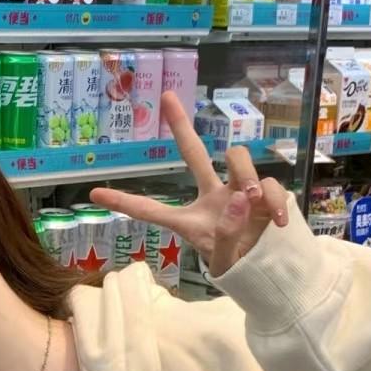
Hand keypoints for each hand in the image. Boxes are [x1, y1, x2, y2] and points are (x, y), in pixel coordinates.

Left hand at [89, 91, 288, 276]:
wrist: (275, 274)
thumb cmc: (241, 269)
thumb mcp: (226, 262)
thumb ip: (227, 235)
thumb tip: (239, 199)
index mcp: (190, 220)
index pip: (152, 210)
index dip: (125, 202)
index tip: (93, 193)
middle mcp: (212, 197)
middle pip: (194, 153)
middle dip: (181, 125)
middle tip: (166, 96)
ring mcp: (239, 191)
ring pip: (237, 158)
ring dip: (246, 175)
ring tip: (251, 202)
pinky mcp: (265, 192)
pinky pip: (269, 182)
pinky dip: (275, 200)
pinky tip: (277, 221)